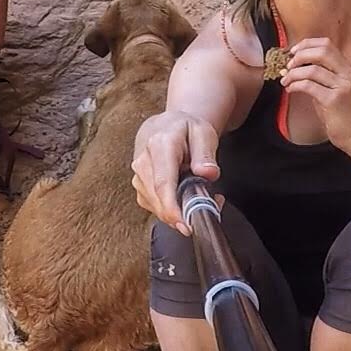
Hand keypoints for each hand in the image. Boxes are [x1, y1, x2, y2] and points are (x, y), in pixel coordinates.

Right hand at [132, 110, 220, 235]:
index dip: (173, 208)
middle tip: (211, 207)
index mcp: (160, 145)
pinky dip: (173, 210)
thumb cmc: (184, 129)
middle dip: (184, 214)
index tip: (186, 225)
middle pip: (158, 200)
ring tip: (203, 196)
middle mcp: (143, 162)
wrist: (164, 126)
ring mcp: (139, 177)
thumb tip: (208, 173)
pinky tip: (186, 199)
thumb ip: (206, 153)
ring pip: (157, 207)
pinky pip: (156, 208)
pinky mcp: (140, 189)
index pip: (163, 183)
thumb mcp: (202, 132)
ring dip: (180, 211)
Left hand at [281, 38, 350, 151]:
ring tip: (286, 81)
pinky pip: (308, 86)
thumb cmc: (339, 113)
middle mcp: (347, 74)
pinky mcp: (334, 100)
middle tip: (288, 65)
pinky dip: (295, 85)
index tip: (293, 52)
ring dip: (293, 74)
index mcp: (347, 68)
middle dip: (300, 56)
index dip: (307, 44)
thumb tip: (292, 65)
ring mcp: (342, 86)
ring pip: (312, 70)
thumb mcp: (332, 88)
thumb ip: (318, 75)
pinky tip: (290, 89)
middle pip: (321, 52)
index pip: (326, 44)